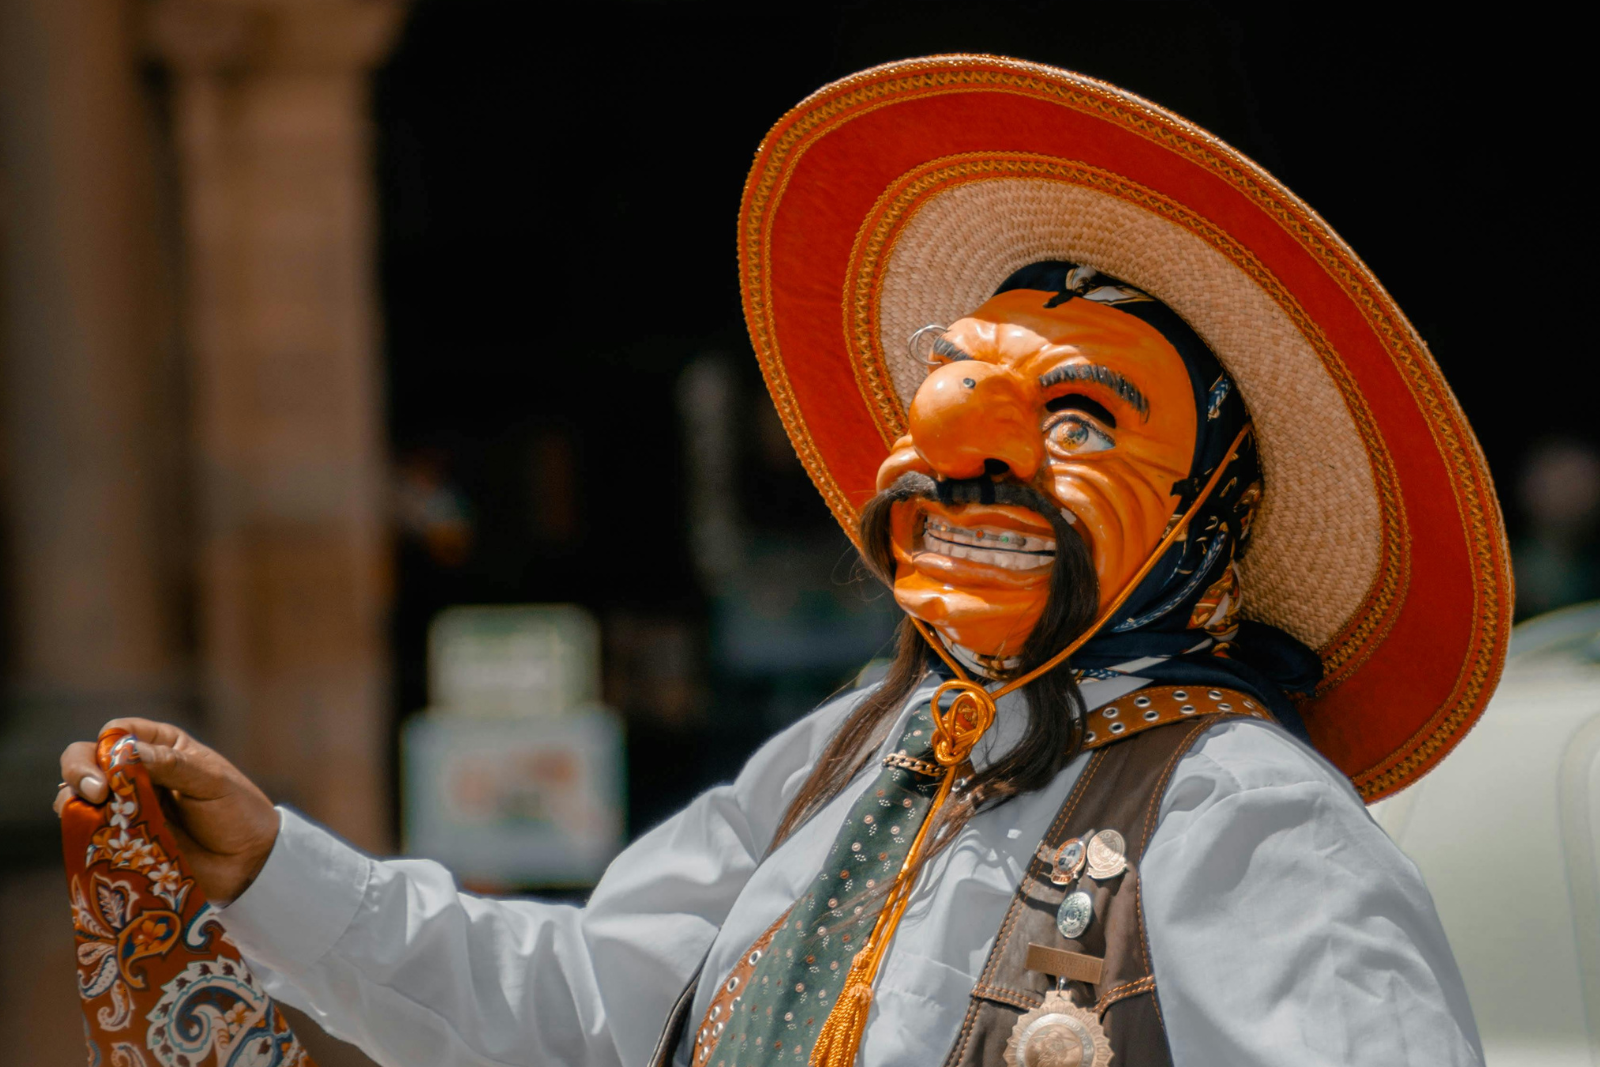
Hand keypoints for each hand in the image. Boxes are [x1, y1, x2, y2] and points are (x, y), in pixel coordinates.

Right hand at [56, 719, 279, 903]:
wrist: (248, 862)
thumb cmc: (237, 811)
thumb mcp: (212, 782)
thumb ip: (173, 766)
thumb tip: (128, 753)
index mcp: (161, 747)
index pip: (118, 732)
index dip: (107, 744)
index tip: (114, 766)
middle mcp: (137, 773)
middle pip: (87, 759)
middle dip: (79, 770)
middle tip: (94, 792)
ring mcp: (125, 806)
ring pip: (79, 796)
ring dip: (75, 802)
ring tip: (93, 815)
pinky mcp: (120, 839)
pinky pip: (87, 832)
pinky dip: (81, 832)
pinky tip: (92, 838)